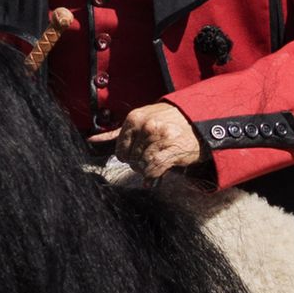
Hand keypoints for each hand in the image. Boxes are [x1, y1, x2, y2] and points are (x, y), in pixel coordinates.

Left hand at [87, 103, 202, 183]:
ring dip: (150, 168)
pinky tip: (163, 168)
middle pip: (130, 159)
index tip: (142, 152)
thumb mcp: (144, 118)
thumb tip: (93, 140)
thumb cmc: (170, 121)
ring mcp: (158, 138)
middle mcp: (145, 126)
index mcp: (135, 118)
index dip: (130, 156)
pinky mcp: (169, 150)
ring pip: (141, 166)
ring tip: (161, 158)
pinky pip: (152, 171)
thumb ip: (119, 132)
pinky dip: (156, 174)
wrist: (200, 122)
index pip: (119, 149)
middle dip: (141, 162)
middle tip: (154, 155)